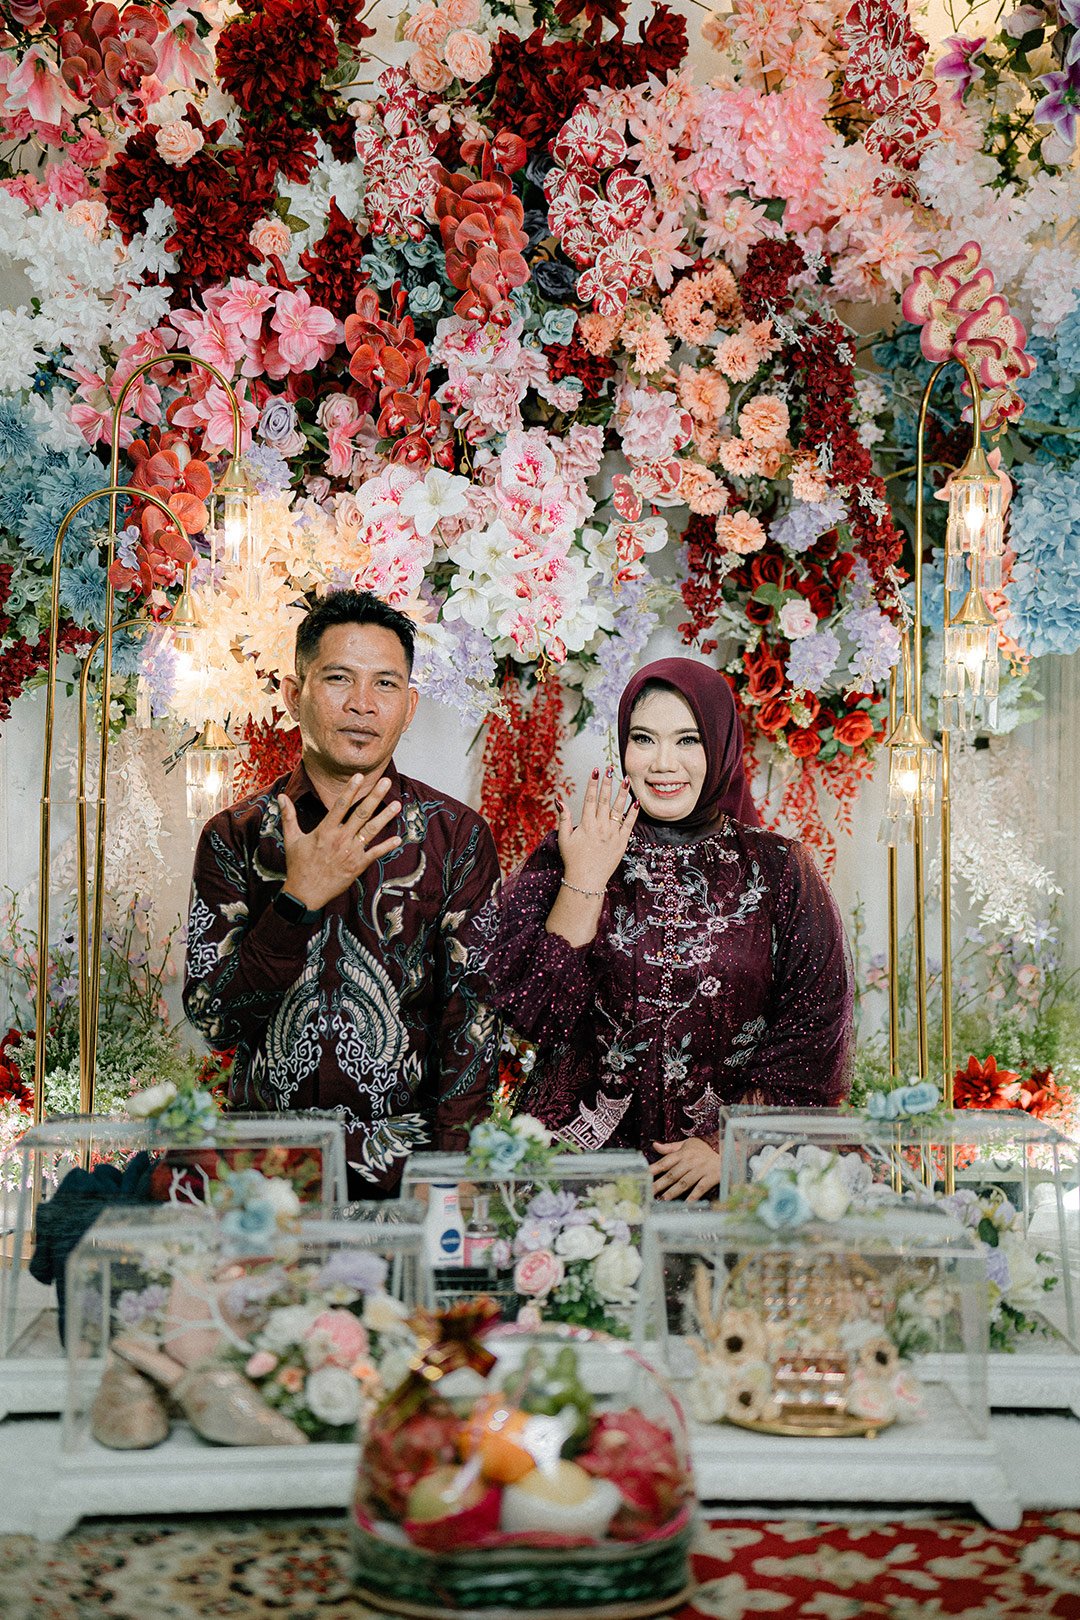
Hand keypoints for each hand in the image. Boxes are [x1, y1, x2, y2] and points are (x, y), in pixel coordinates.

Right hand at [278, 773, 400, 911]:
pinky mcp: (357, 866)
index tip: (359, 776)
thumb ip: (289, 816)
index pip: (340, 805)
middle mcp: (340, 839)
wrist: (305, 894)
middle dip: (374, 797)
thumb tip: (281, 797)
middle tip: (386, 782)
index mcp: (325, 831)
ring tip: (397, 804)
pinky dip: (386, 846)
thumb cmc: (298, 866)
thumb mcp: (291, 839)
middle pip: (361, 814)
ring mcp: (350, 852)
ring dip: (385, 817)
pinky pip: (375, 854)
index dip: (350, 790)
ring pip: (371, 831)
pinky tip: (398, 838)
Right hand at [557, 767, 638, 891]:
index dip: (593, 784)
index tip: (596, 771)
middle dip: (607, 783)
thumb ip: (563, 818)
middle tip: (611, 769)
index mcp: (586, 824)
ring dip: (622, 793)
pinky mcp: (621, 842)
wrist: (586, 880)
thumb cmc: (573, 860)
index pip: (590, 799)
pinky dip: (633, 813)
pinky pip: (629, 825)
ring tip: (626, 780)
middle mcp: (600, 827)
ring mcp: (612, 834)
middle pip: (604, 800)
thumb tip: (559, 800)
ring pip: (618, 809)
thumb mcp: (563, 838)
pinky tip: (636, 802)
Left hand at [651, 1138, 720, 1201]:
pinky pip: (700, 1188)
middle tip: (649, 1191)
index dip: (654, 1168)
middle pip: (672, 1174)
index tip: (644, 1175)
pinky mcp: (711, 1177)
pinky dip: (693, 1196)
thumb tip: (655, 1146)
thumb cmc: (706, 1148)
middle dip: (660, 1184)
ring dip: (673, 1191)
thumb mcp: (688, 1144)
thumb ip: (670, 1147)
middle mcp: (691, 1161)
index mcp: (683, 1153)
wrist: (728, 1150)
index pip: (666, 1161)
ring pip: (684, 1182)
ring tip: (663, 1199)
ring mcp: (701, 1170)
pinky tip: (686, 1203)